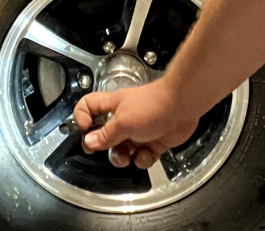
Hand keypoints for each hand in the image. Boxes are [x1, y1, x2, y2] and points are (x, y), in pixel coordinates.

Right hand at [73, 81, 202, 168]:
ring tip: (130, 154)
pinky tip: (148, 152)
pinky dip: (143, 159)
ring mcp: (138, 131)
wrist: (183, 106)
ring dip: (124, 157)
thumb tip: (88, 143)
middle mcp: (123, 119)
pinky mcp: (153, 142)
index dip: (81, 119)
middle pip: (104, 137)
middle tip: (110, 150)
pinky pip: (141, 157)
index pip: (87, 107)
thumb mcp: (123, 122)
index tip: (85, 132)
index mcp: (112, 107)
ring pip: (122, 150)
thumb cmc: (153, 105)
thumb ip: (105, 135)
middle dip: (106, 148)